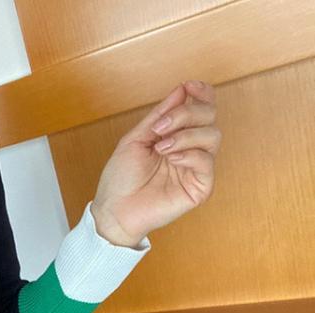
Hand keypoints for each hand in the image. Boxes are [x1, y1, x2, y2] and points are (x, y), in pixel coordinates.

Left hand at [92, 83, 219, 245]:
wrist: (115, 210)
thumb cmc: (122, 177)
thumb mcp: (139, 136)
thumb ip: (161, 114)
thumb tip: (183, 89)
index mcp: (179, 134)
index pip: (203, 107)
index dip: (202, 92)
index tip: (188, 86)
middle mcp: (191, 149)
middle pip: (210, 116)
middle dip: (187, 113)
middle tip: (161, 127)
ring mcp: (197, 169)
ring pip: (213, 136)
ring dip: (186, 135)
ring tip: (162, 147)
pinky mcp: (200, 188)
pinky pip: (207, 161)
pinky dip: (189, 154)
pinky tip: (171, 159)